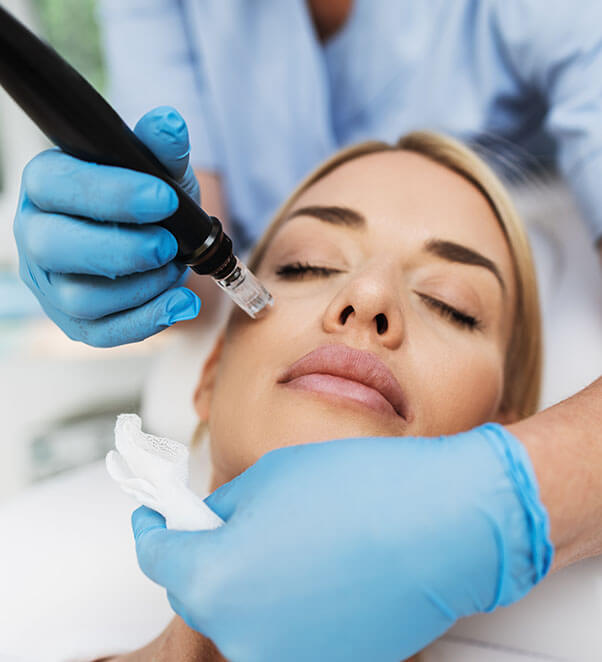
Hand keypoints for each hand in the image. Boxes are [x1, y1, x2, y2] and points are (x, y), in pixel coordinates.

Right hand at [13, 106, 200, 346]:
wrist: (154, 238)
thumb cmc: (148, 199)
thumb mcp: (158, 170)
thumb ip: (161, 149)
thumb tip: (168, 124)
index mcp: (47, 185)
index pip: (59, 186)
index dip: (111, 194)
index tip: (164, 197)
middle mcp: (37, 235)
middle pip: (56, 248)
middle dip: (121, 249)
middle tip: (168, 244)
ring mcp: (52, 283)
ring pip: (80, 297)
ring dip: (140, 287)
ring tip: (175, 268)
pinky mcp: (75, 322)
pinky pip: (102, 333)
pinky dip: (147, 321)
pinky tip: (183, 304)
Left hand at [132, 424, 552, 660]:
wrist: (445, 525)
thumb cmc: (362, 491)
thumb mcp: (268, 478)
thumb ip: (222, 511)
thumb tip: (207, 527)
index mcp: (216, 583)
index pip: (159, 557)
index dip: (155, 528)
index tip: (156, 516)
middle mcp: (242, 638)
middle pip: (201, 592)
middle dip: (205, 554)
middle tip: (225, 519)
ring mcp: (284, 660)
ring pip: (242, 614)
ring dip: (247, 579)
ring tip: (282, 539)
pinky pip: (282, 631)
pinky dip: (283, 602)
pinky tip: (313, 567)